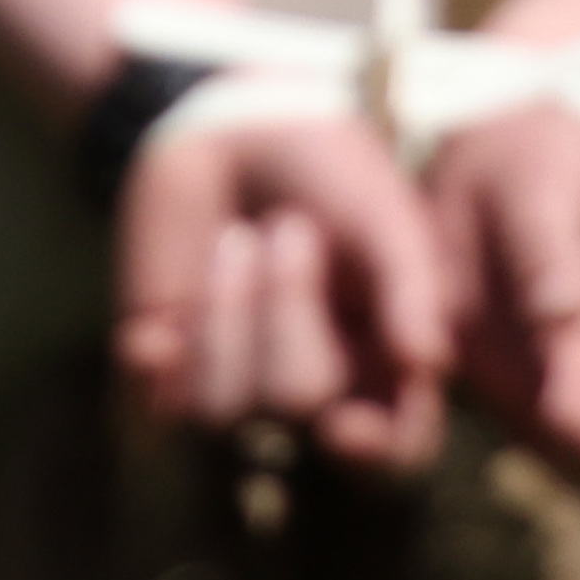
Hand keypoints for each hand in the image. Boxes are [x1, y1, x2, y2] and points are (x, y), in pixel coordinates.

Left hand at [109, 101, 451, 477]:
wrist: (231, 125)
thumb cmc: (328, 171)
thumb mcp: (383, 215)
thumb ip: (410, 286)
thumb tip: (427, 365)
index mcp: (382, 366)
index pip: (392, 448)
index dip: (372, 454)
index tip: (343, 427)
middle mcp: (315, 391)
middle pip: (297, 404)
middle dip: (289, 305)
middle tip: (288, 229)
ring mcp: (236, 381)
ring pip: (222, 406)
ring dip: (228, 310)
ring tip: (238, 237)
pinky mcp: (167, 364)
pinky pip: (153, 400)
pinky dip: (151, 371)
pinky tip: (153, 335)